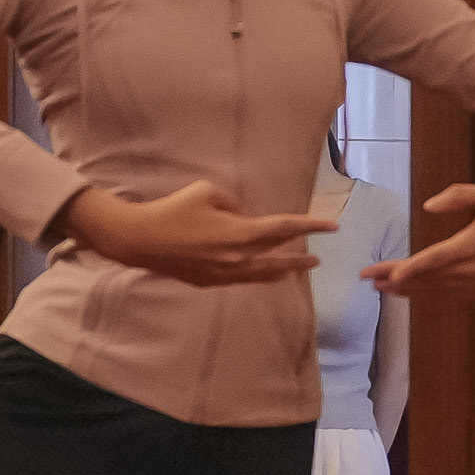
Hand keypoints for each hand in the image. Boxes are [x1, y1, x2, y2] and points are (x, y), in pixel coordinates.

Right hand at [60, 180, 321, 288]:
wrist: (142, 240)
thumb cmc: (174, 211)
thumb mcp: (208, 193)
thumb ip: (234, 204)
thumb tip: (241, 217)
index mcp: (241, 234)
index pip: (285, 229)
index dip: (311, 226)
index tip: (333, 226)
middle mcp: (238, 259)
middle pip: (278, 257)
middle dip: (300, 256)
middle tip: (318, 257)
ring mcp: (225, 274)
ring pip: (262, 274)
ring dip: (282, 270)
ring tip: (297, 269)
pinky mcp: (210, 281)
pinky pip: (243, 280)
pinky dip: (258, 275)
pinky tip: (262, 273)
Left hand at [368, 181, 474, 301]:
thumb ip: (459, 194)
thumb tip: (428, 205)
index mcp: (470, 246)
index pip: (434, 260)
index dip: (410, 268)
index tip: (389, 274)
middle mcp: (468, 269)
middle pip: (425, 277)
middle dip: (394, 278)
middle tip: (367, 276)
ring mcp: (471, 284)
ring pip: (431, 290)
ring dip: (403, 289)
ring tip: (378, 286)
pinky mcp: (473, 291)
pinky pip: (442, 296)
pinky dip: (421, 295)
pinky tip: (403, 292)